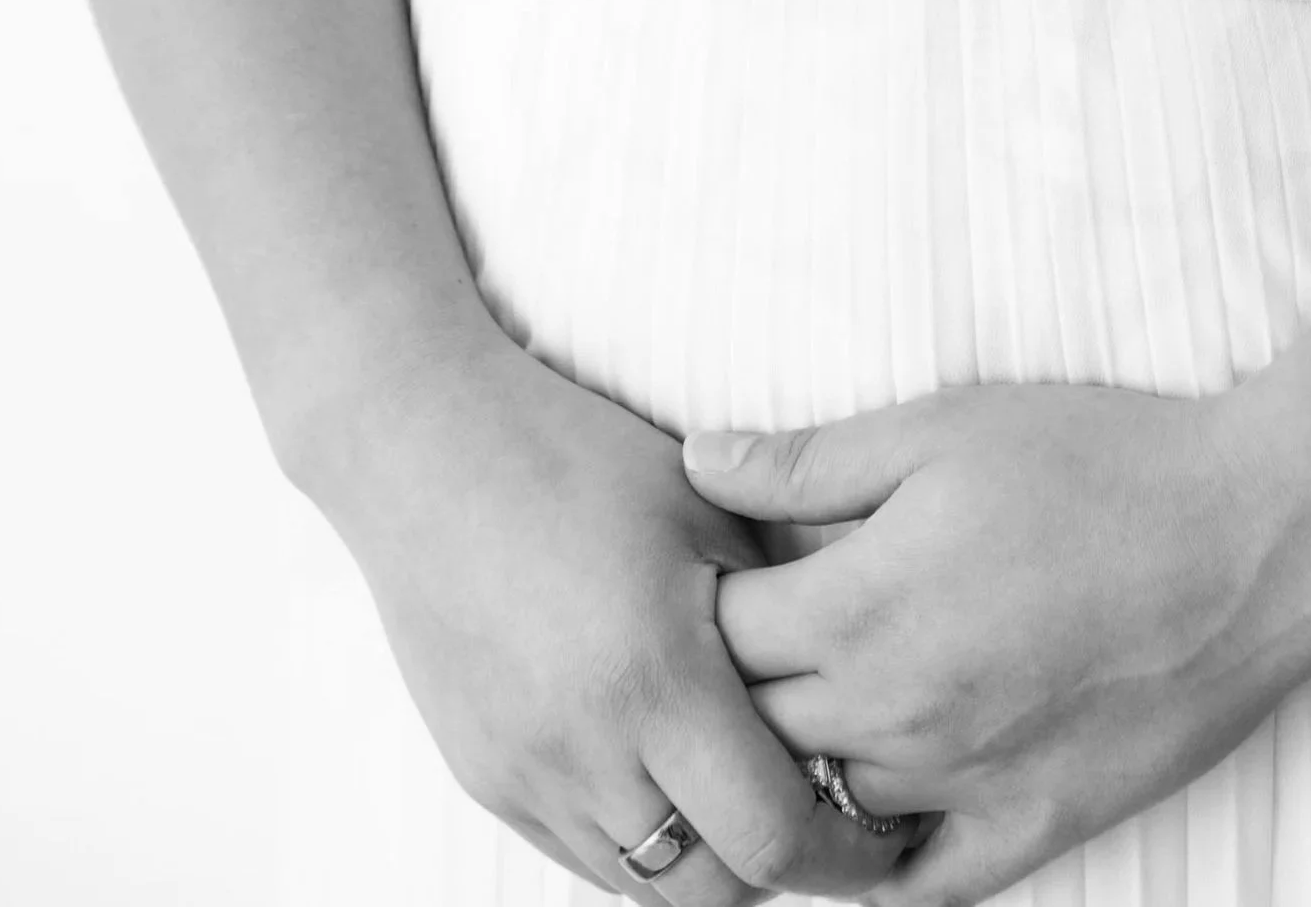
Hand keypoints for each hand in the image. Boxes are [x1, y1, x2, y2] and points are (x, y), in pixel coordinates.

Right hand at [319, 319, 938, 896]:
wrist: (423, 448)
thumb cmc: (575, 457)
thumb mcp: (705, 508)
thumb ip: (786, 601)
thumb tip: (866, 673)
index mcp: (656, 676)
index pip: (771, 835)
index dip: (845, 855)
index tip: (887, 835)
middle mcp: (585, 748)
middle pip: (713, 890)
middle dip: (783, 869)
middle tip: (825, 818)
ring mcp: (527, 775)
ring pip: (645, 886)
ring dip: (708, 862)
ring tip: (745, 794)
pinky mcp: (486, 779)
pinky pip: (583, 855)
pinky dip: (640, 841)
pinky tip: (666, 772)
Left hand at [686, 382, 1310, 906]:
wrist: (1252, 540)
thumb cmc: (1100, 463)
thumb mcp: (942, 428)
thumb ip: (809, 460)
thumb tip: (698, 461)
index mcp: (859, 608)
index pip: (718, 640)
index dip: (700, 606)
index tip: (711, 577)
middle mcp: (894, 714)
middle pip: (754, 732)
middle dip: (734, 691)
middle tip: (746, 645)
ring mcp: (960, 787)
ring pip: (823, 811)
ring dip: (799, 767)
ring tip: (800, 715)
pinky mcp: (1029, 833)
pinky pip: (916, 887)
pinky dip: (874, 867)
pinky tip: (864, 825)